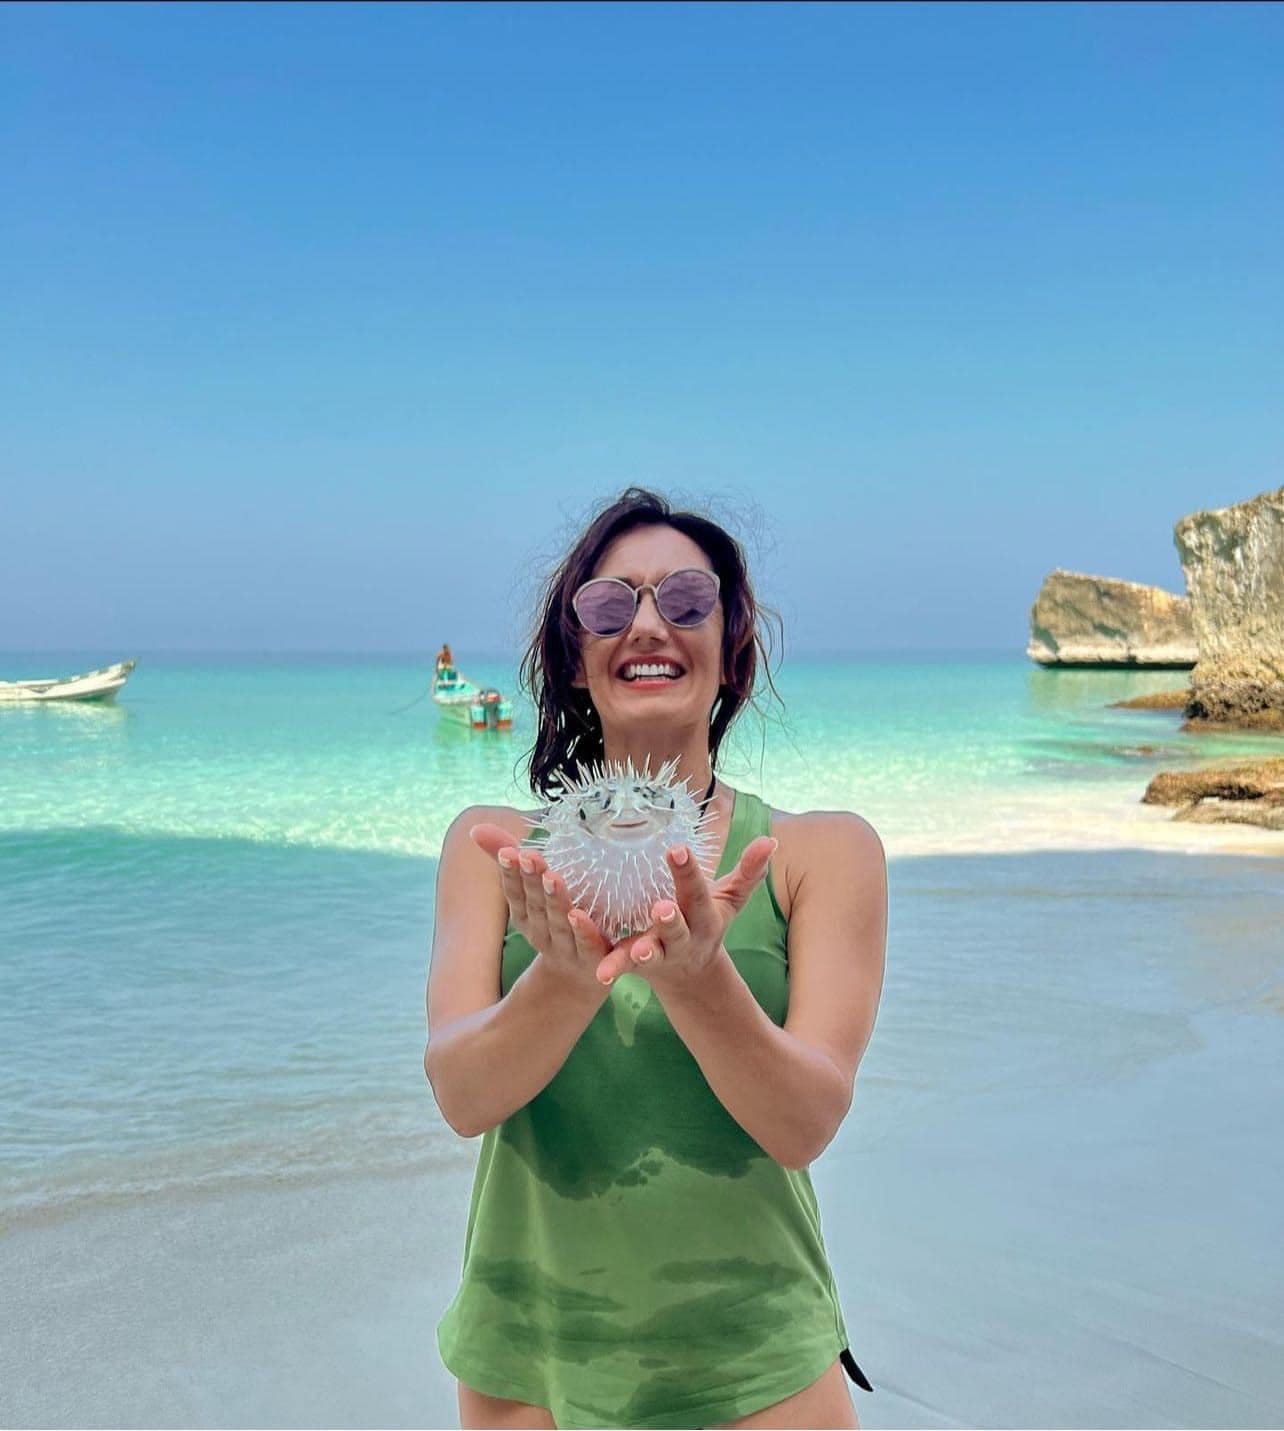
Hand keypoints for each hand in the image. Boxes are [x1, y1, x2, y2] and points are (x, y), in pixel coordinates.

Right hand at [469, 824, 619, 991]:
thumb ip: (510, 859)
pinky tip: (579, 916)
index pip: (515, 892)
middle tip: (529, 857)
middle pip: (536, 905)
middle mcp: (542, 932)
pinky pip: (588, 944)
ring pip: (559, 923)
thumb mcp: (531, 894)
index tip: (508, 852)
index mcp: (526, 916)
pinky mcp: (593, 958)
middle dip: (531, 881)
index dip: (511, 874)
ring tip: (552, 879)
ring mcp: (566, 947)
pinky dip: (583, 932)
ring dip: (555, 902)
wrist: (579, 978)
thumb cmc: (554, 924)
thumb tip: (476, 828)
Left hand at [593, 834, 778, 985]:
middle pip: (677, 929)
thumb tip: (770, 840)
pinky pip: (622, 965)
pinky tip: (600, 971)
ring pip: (652, 954)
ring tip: (638, 952)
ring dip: (644, 952)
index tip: (677, 849)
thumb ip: (748, 872)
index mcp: (703, 917)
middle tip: (661, 907)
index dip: (688, 872)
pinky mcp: (636, 965)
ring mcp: (660, 954)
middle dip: (670, 920)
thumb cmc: (706, 922)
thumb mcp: (729, 900)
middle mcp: (683, 938)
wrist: (692, 975)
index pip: (696, 891)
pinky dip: (612, 967)